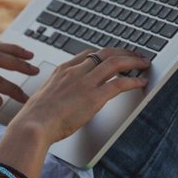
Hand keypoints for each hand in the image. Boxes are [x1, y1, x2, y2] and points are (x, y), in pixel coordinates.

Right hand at [11, 48, 149, 146]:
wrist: (33, 125)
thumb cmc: (35, 118)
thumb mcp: (44, 97)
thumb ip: (56, 94)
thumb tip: (60, 102)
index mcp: (62, 70)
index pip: (87, 53)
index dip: (104, 53)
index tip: (113, 55)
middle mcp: (75, 71)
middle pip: (105, 53)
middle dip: (123, 52)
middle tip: (135, 54)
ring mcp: (86, 83)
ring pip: (116, 62)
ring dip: (133, 61)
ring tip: (144, 63)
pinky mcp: (95, 97)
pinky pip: (120, 83)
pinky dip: (134, 81)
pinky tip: (141, 82)